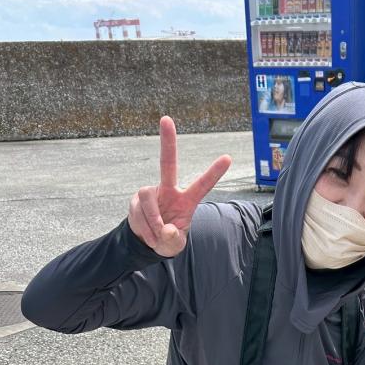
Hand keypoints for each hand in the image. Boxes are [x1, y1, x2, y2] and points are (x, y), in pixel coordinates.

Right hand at [127, 115, 231, 256]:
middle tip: (166, 118)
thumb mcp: (174, 246)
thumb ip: (173, 240)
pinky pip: (139, 211)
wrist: (147, 242)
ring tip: (156, 235)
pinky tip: (148, 233)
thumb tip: (166, 230)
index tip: (228, 158)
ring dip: (152, 221)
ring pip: (148, 200)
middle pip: (167, 163)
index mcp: (186, 201)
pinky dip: (144, 226)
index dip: (215, 173)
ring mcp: (151, 193)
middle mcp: (169, 191)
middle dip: (167, 142)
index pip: (203, 185)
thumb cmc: (167, 239)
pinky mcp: (136, 199)